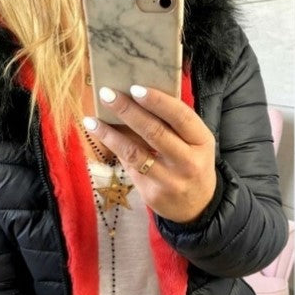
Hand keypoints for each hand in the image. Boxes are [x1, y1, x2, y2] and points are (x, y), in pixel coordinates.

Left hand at [83, 85, 216, 223]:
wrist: (197, 206)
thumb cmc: (192, 163)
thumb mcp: (194, 143)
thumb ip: (172, 124)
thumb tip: (134, 97)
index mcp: (202, 142)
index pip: (180, 116)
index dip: (157, 101)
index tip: (135, 88)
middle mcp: (188, 162)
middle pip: (154, 132)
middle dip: (128, 111)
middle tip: (107, 94)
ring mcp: (170, 180)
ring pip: (135, 153)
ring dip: (110, 134)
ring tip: (92, 120)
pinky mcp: (152, 193)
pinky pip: (129, 167)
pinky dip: (114, 149)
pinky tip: (101, 136)